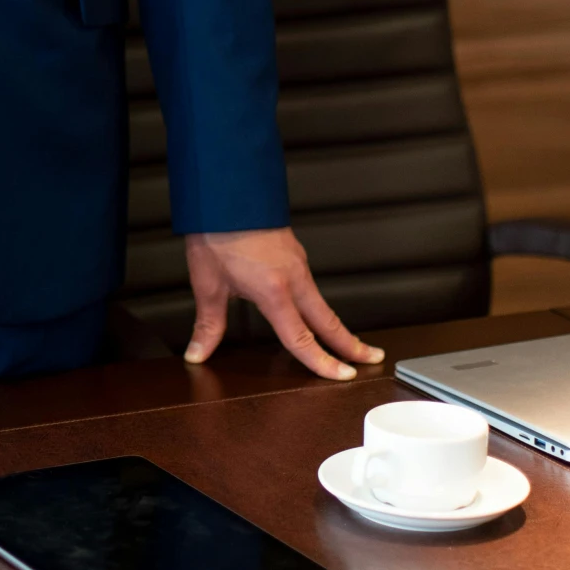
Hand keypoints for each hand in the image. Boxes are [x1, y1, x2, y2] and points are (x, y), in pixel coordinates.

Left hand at [182, 228, 383, 380]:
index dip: (323, 362)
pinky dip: (319, 304)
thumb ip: (208, 324)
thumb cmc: (215, 233)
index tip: (343, 376)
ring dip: (336, 324)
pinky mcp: (294, 251)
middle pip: (328, 320)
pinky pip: (311, 285)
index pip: (302, 338)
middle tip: (372, 358)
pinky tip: (314, 310)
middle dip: (351, 344)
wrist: (223, 193)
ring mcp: (297, 262)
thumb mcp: (207, 283)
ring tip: (348, 341)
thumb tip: (197, 353)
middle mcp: (293, 277)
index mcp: (274, 290)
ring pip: (322, 301)